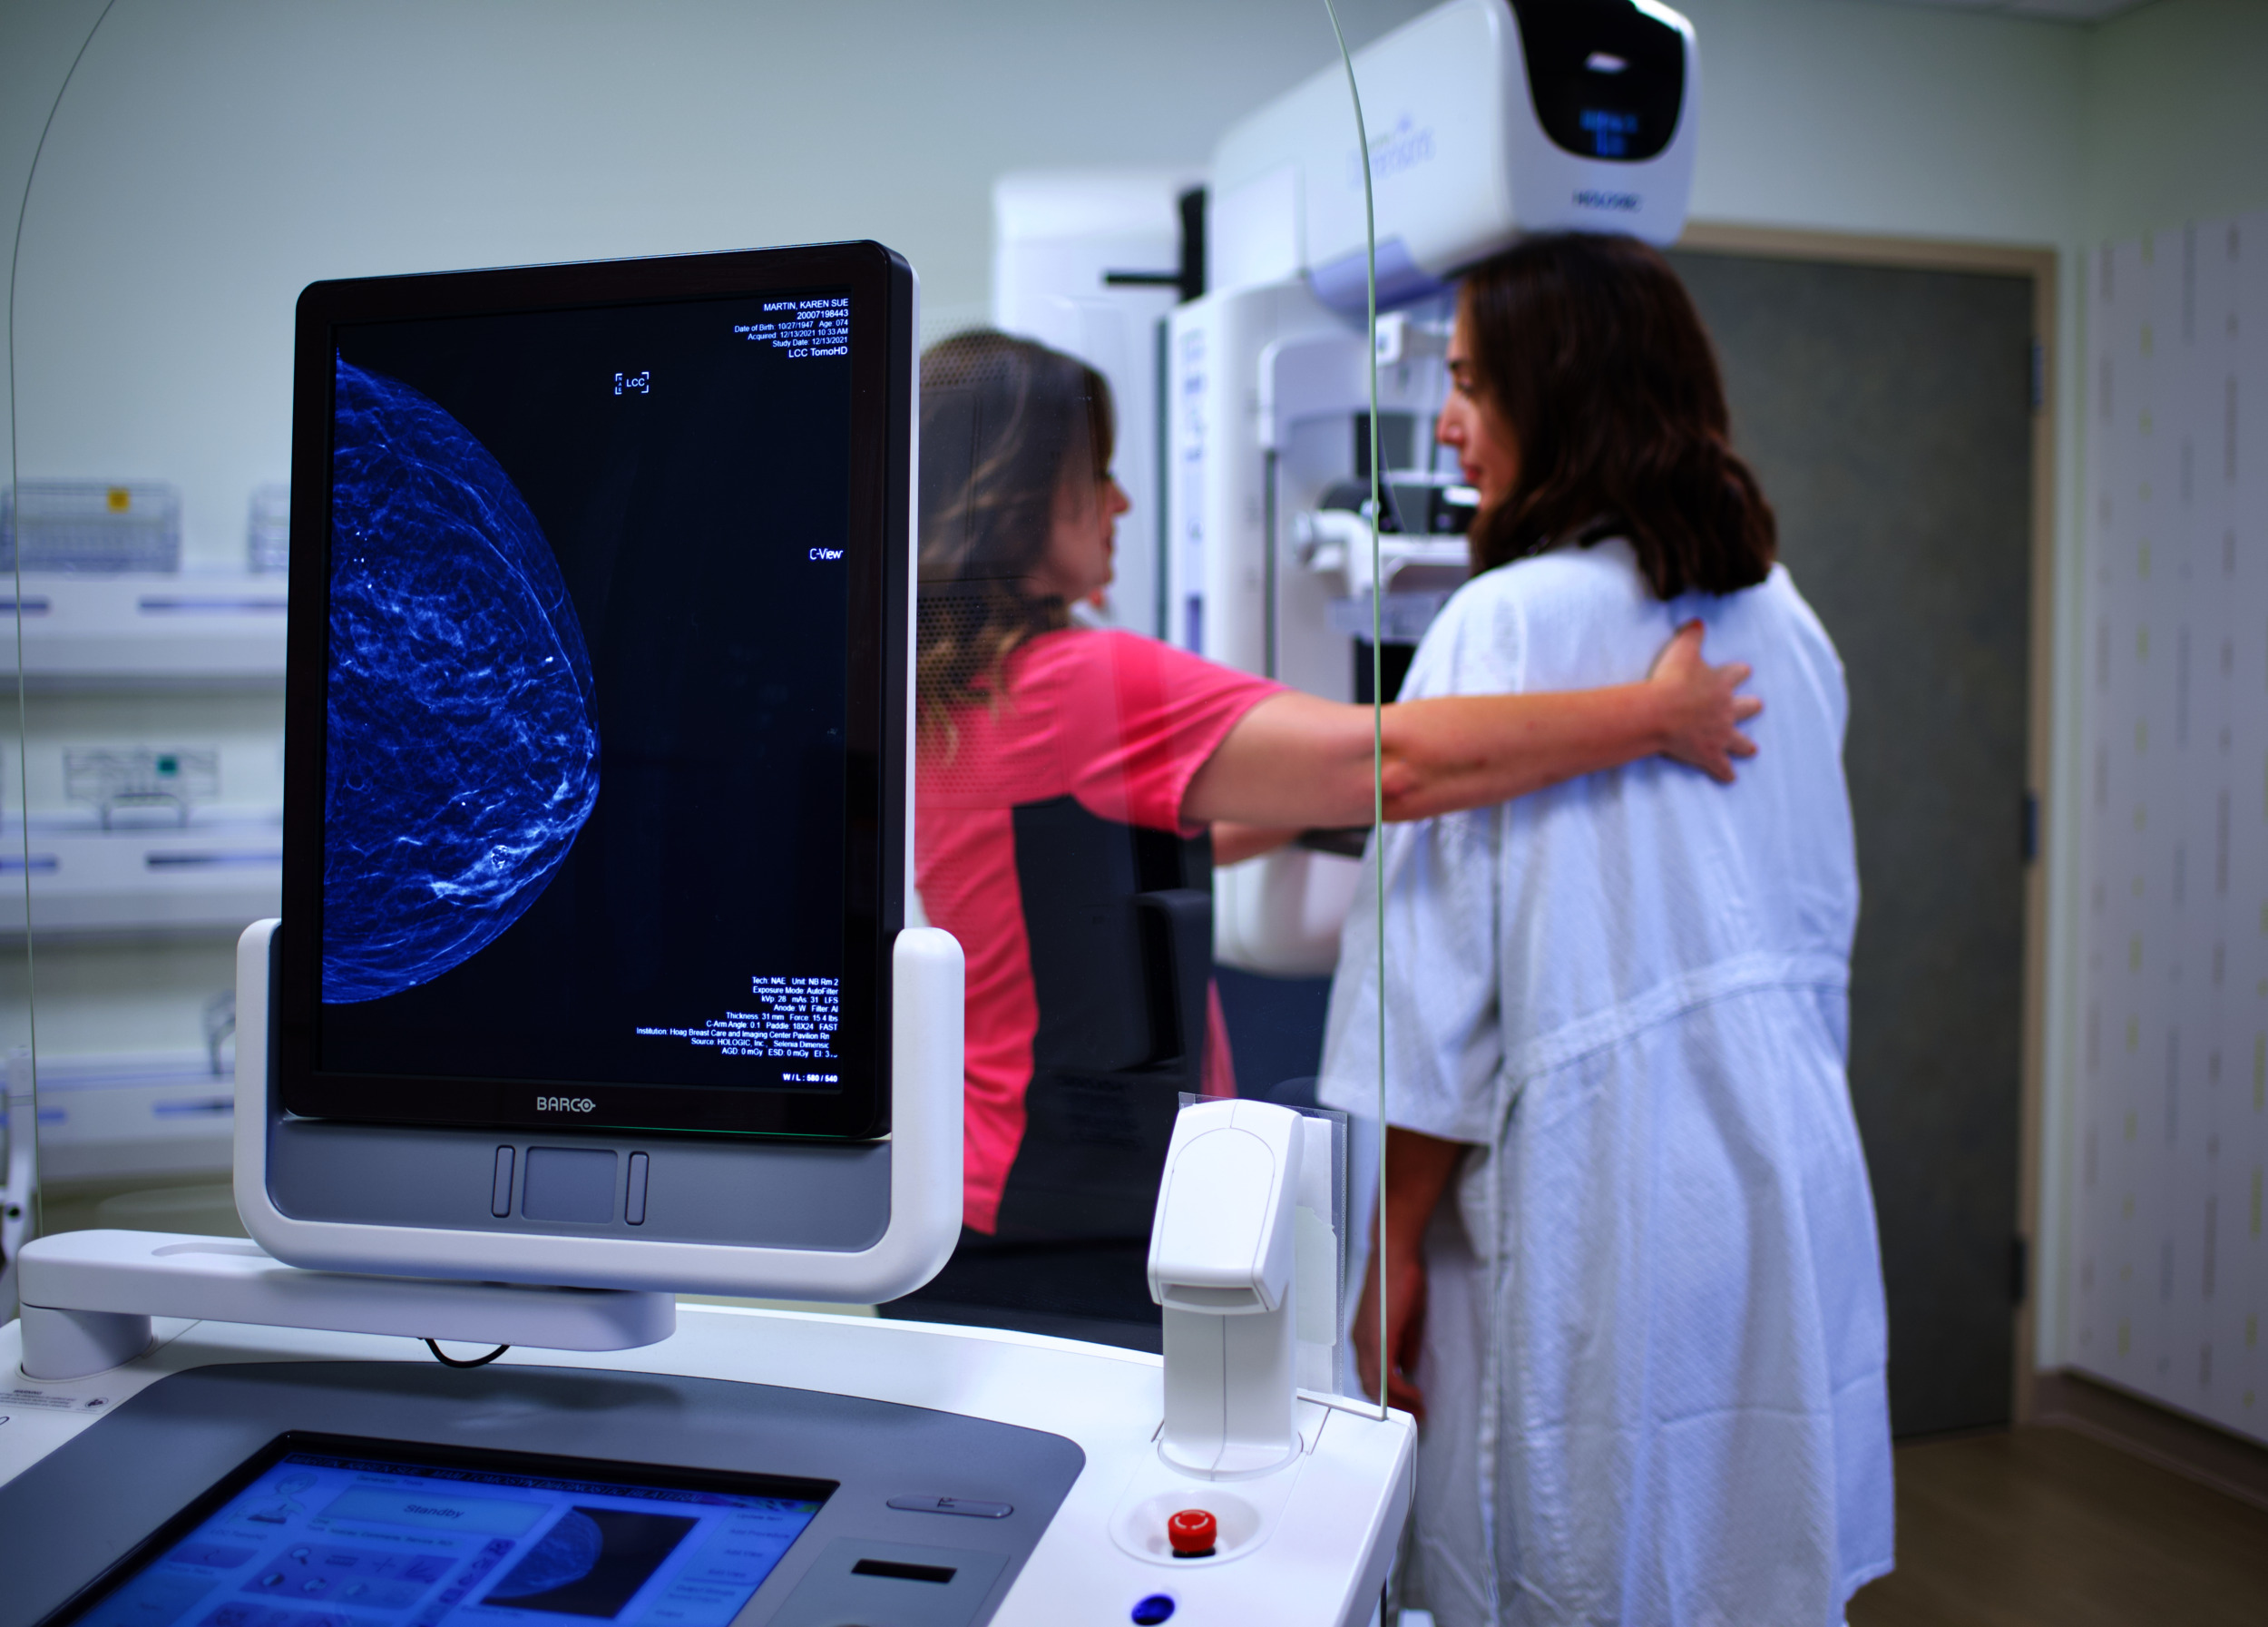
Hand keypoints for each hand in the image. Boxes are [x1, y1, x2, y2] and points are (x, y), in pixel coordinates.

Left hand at [1352, 1244, 1429, 1422]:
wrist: (1395, 1256)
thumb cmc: (1400, 1279)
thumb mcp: (1405, 1321)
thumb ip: (1404, 1346)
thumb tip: (1407, 1367)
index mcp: (1364, 1337)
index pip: (1370, 1376)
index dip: (1386, 1394)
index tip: (1406, 1403)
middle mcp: (1360, 1342)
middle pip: (1371, 1386)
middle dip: (1393, 1405)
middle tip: (1414, 1413)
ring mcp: (1367, 1342)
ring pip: (1377, 1386)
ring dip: (1398, 1403)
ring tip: (1417, 1409)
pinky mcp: (1379, 1340)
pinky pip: (1386, 1377)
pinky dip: (1400, 1392)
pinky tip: (1415, 1396)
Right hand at [1649, 620, 1760, 782]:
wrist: (1662, 713)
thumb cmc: (1671, 680)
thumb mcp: (1682, 649)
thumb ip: (1693, 634)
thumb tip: (1698, 621)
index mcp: (1722, 683)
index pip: (1737, 674)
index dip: (1740, 672)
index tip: (1745, 671)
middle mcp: (1727, 709)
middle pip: (1746, 708)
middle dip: (1751, 707)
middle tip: (1756, 706)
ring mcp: (1721, 734)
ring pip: (1740, 741)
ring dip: (1746, 745)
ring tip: (1752, 749)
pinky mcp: (1710, 754)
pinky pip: (1722, 767)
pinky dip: (1726, 773)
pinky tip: (1730, 778)